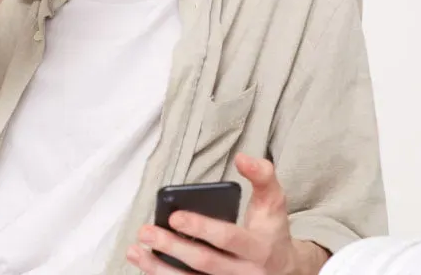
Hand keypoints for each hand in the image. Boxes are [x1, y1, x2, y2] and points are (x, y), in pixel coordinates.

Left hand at [126, 154, 329, 274]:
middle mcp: (245, 272)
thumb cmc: (271, 232)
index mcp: (259, 248)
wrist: (285, 271)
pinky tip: (145, 265)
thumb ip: (262, 176)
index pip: (228, 239)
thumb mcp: (274, 203)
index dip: (201, 228)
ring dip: (159, 269)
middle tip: (146, 231)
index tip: (174, 217)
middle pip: (204, 262)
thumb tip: (242, 158)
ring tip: (135, 251)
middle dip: (172, 247)